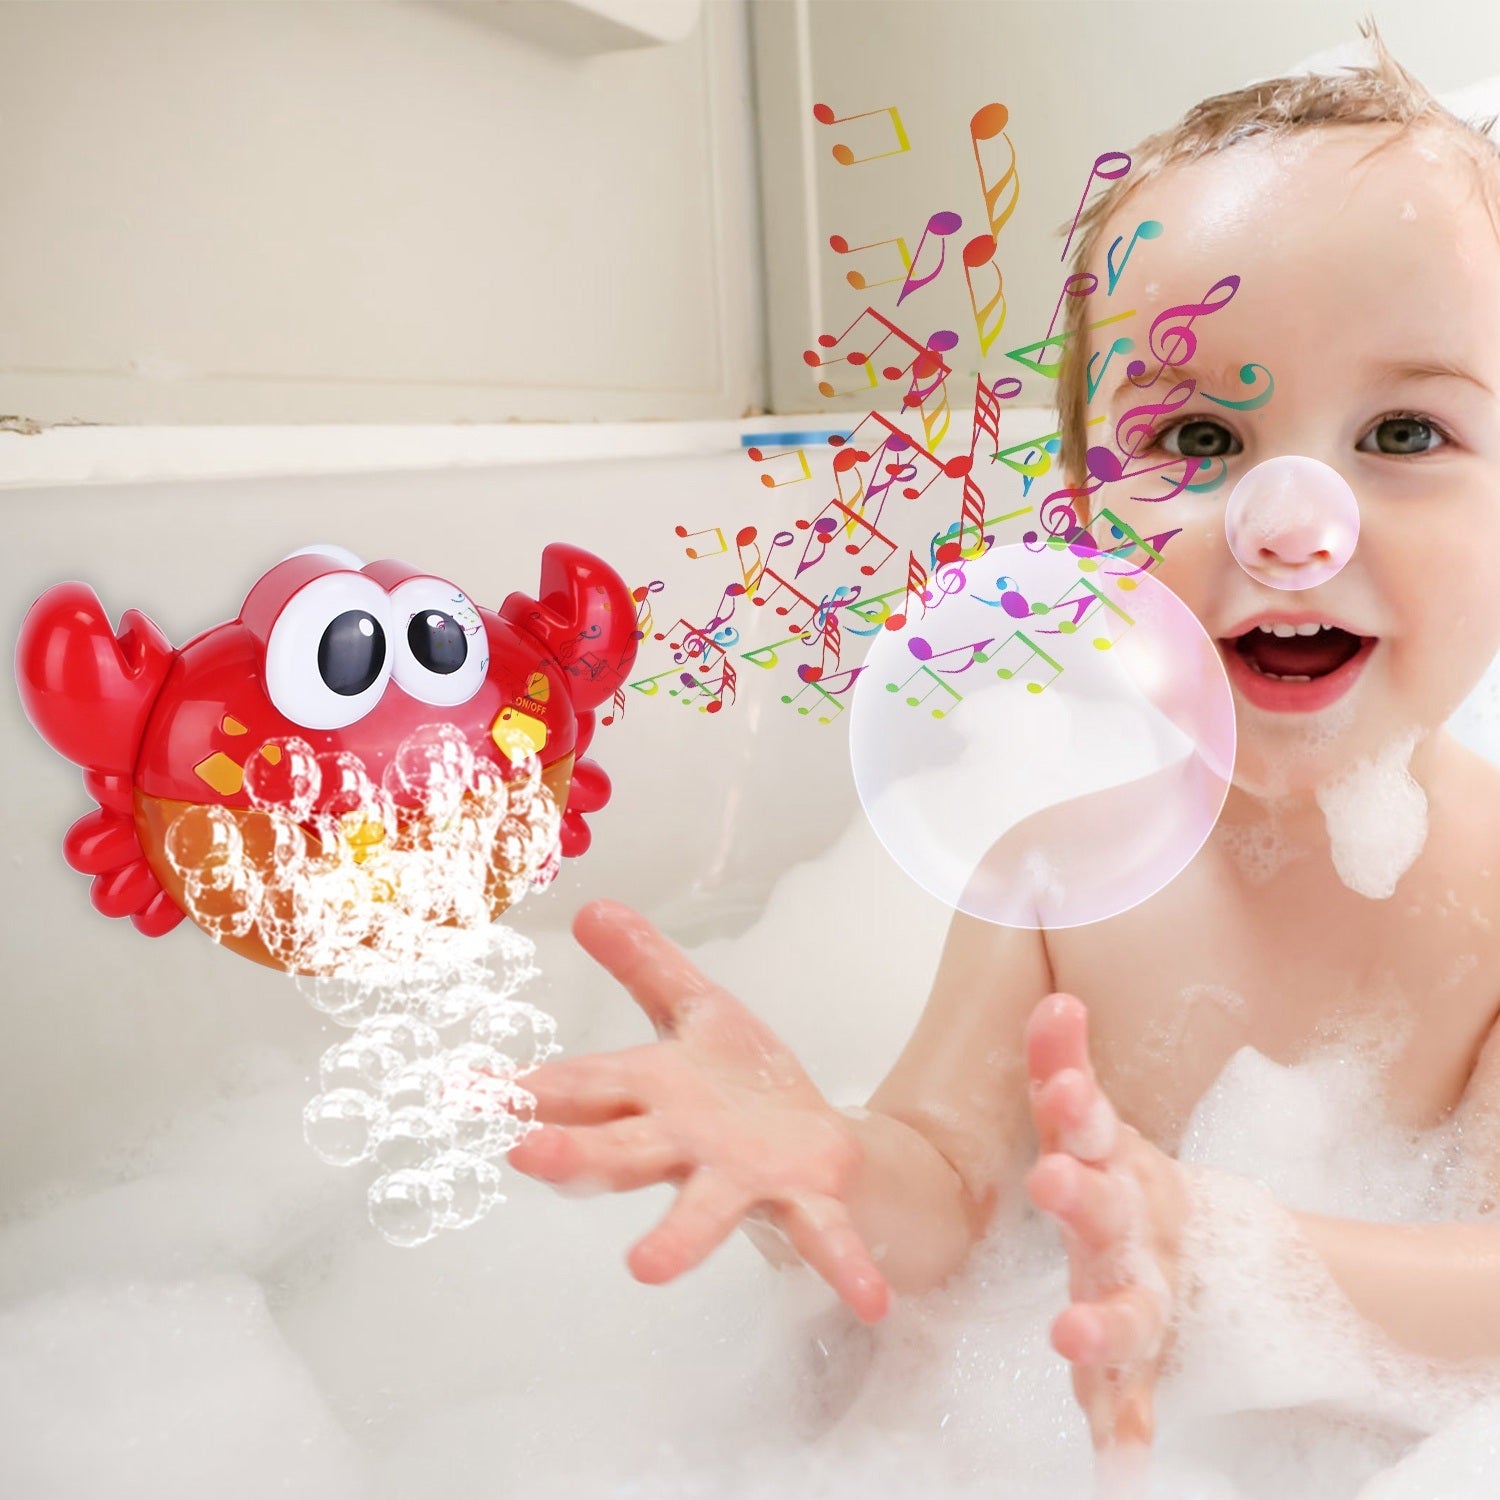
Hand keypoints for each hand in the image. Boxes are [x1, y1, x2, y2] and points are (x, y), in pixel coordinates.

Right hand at [507, 899, 890, 1322]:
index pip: (584, 1089)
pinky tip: (872, 1299)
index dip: (527, 1090)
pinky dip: (844, 1266)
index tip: (466, 1091)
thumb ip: (645, 965)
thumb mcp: (694, 1009)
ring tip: (643, 1268)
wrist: (813, 1141)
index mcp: (655, 1094)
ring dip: (676, 1236)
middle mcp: (685, 1146)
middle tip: (525, 1158)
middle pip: (624, 1152)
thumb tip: (591, 906)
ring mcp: (742, 1180)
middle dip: (576, 1157)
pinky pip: (823, 1237)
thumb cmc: (737, 1083)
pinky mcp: (804, 1199)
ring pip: (703, 1208)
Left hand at [1023, 993, 1188, 1451]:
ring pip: (1130, 1312)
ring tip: (1070, 1334)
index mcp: (1120, 1165)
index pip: (1091, 1120)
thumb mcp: (1093, 1125)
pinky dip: (1124, 1434)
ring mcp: (1148, 1296)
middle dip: (1082, 1195)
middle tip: (1051, 1179)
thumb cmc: (1125, 1184)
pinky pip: (1132, 1400)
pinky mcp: (1142, 1360)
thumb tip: (1055, 999)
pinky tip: (1115, 1470)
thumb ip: (1064, 1065)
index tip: (1058, 1070)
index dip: (1074, 1093)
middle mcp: (1138, 1229)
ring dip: (1102, 1324)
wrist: (1208, 1256)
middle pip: (1110, 1210)